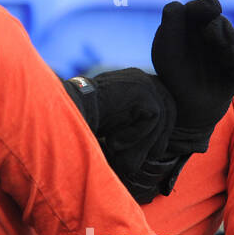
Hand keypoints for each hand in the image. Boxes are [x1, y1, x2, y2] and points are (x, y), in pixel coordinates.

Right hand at [89, 68, 176, 190]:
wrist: (65, 112)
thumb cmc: (85, 118)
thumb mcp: (116, 120)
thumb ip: (134, 123)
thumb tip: (157, 148)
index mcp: (136, 80)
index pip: (164, 104)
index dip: (162, 130)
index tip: (156, 150)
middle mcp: (142, 77)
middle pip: (169, 110)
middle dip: (161, 137)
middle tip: (152, 157)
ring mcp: (143, 83)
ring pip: (160, 120)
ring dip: (142, 142)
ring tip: (120, 151)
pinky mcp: (142, 93)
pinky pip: (152, 121)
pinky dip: (135, 137)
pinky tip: (113, 141)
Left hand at [150, 0, 233, 151]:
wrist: (187, 105)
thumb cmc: (173, 74)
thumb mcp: (166, 49)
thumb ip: (171, 23)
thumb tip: (179, 4)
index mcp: (192, 24)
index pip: (205, 5)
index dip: (208, 6)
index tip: (211, 10)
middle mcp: (212, 33)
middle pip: (222, 23)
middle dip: (221, 30)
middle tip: (213, 38)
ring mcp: (228, 49)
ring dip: (232, 50)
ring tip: (224, 61)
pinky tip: (231, 74)